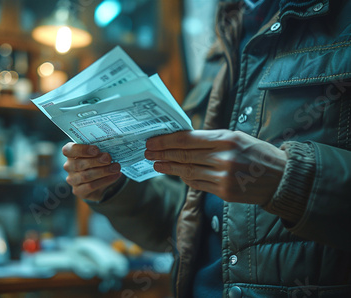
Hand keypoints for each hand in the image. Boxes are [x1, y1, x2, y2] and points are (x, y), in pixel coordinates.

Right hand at [62, 142, 123, 200]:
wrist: (99, 181)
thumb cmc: (97, 162)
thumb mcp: (98, 153)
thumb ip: (100, 150)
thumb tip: (112, 148)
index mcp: (70, 153)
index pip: (69, 150)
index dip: (82, 150)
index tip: (96, 150)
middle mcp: (68, 166)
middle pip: (79, 164)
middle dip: (96, 161)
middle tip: (109, 158)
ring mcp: (72, 180)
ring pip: (86, 176)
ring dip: (103, 171)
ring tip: (116, 168)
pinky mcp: (78, 191)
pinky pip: (91, 186)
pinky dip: (105, 181)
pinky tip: (115, 176)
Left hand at [145, 130, 286, 204]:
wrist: (282, 178)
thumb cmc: (258, 153)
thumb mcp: (236, 137)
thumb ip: (210, 139)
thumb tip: (182, 140)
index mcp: (226, 138)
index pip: (188, 139)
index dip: (166, 140)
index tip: (152, 141)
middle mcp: (224, 157)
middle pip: (184, 156)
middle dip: (162, 154)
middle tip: (147, 152)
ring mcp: (223, 177)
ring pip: (188, 172)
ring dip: (169, 168)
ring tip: (156, 164)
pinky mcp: (224, 192)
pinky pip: (198, 184)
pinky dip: (186, 178)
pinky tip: (176, 174)